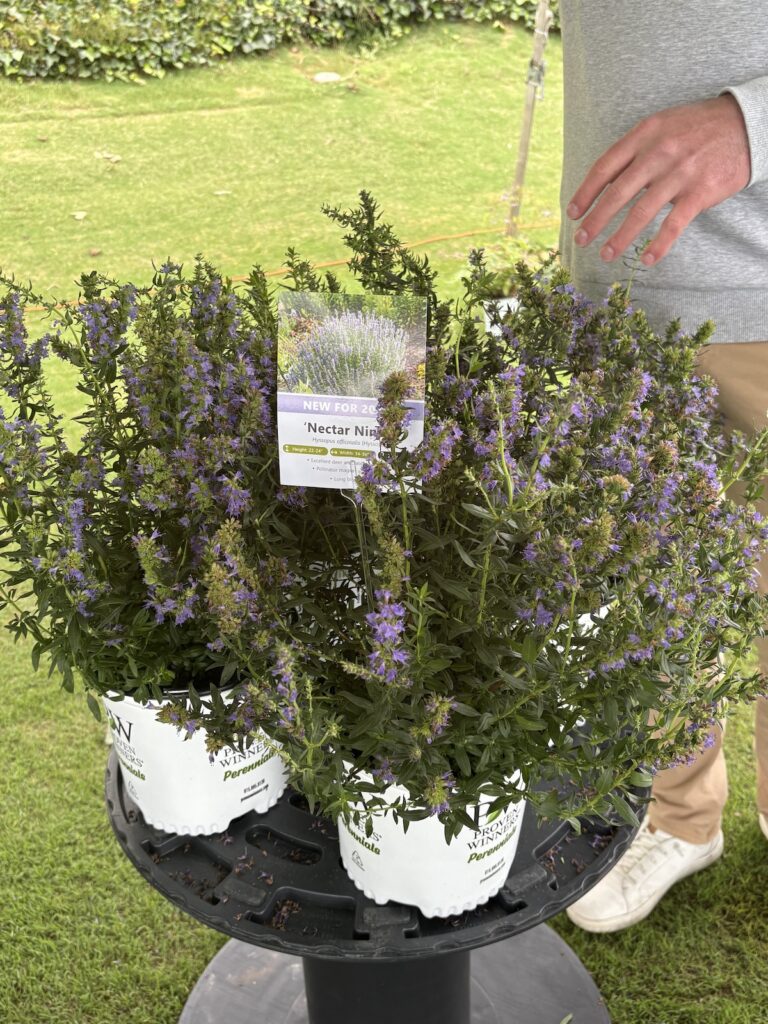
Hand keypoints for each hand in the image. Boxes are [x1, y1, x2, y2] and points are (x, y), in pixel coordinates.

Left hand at [566, 95, 750, 265]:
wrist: (745, 123)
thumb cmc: (695, 128)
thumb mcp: (661, 126)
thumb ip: (634, 150)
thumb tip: (603, 183)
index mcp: (644, 134)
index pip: (604, 167)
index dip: (585, 193)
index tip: (572, 213)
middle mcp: (659, 152)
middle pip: (617, 193)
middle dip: (595, 220)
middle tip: (580, 240)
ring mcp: (680, 172)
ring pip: (641, 212)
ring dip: (620, 238)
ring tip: (606, 255)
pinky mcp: (701, 191)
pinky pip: (674, 224)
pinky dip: (658, 245)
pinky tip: (645, 259)